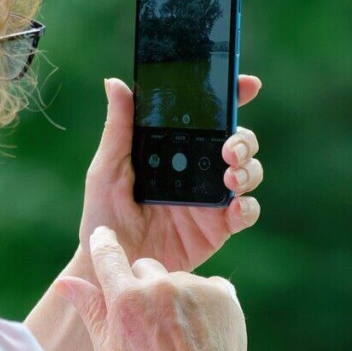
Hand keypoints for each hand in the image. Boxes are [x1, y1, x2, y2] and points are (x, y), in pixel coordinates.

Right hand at [55, 226, 247, 350]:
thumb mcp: (108, 350)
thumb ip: (89, 309)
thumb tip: (63, 282)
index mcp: (126, 298)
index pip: (107, 254)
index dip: (103, 243)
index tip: (103, 237)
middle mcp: (159, 286)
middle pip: (145, 266)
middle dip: (143, 285)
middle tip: (151, 321)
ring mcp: (194, 287)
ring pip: (177, 278)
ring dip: (176, 296)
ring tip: (181, 333)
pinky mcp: (223, 294)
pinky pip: (209, 286)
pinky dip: (205, 303)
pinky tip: (202, 330)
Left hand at [79, 75, 263, 271]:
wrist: (112, 267)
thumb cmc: (103, 217)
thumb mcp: (107, 169)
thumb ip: (118, 129)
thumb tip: (114, 83)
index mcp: (173, 148)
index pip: (207, 116)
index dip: (231, 97)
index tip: (246, 85)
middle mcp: (197, 168)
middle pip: (237, 142)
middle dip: (243, 138)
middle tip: (228, 148)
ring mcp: (210, 198)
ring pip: (248, 172)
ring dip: (248, 169)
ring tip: (230, 177)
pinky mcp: (218, 228)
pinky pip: (245, 212)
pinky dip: (247, 207)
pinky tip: (235, 207)